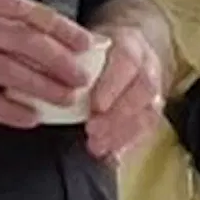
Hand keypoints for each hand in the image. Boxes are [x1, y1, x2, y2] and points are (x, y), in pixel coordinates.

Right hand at [0, 0, 103, 130]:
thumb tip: (30, 32)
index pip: (21, 8)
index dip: (57, 27)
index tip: (84, 41)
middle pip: (20, 38)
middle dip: (58, 59)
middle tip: (83, 75)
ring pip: (7, 69)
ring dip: (42, 86)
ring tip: (66, 99)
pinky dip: (10, 110)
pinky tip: (30, 119)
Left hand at [84, 1, 171, 160]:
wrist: (125, 50)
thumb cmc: (96, 50)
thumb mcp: (84, 44)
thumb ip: (70, 58)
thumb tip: (44, 72)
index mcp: (130, 43)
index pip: (127, 60)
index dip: (113, 84)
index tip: (95, 106)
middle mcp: (148, 65)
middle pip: (143, 89)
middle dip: (118, 114)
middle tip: (93, 132)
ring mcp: (155, 88)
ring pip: (150, 111)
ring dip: (123, 132)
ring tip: (98, 146)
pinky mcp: (154, 109)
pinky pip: (148, 129)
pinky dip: (129, 143)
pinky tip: (112, 156)